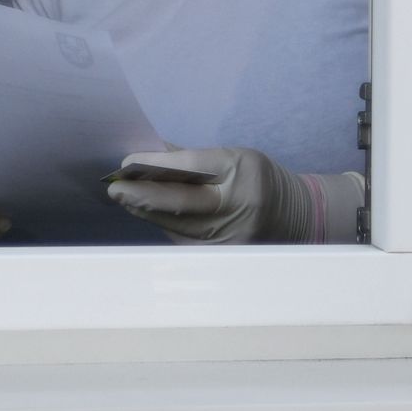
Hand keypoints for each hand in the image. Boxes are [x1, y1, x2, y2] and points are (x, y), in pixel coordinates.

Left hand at [106, 147, 361, 243]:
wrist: (297, 217)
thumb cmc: (258, 180)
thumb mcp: (234, 159)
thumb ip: (193, 159)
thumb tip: (149, 154)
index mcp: (242, 173)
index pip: (192, 168)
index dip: (157, 165)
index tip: (129, 162)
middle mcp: (237, 207)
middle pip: (180, 203)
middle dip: (142, 196)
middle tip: (115, 189)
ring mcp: (230, 237)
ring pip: (176, 226)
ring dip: (147, 212)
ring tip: (125, 198)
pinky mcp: (223, 257)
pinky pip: (184, 240)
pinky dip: (165, 225)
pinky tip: (150, 214)